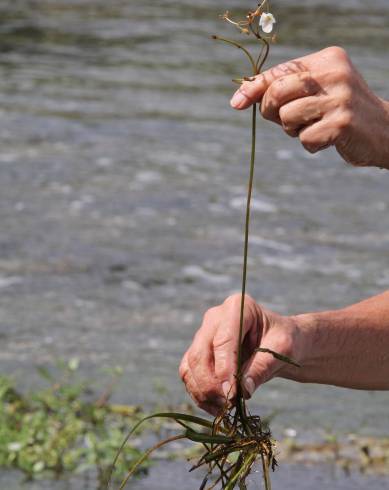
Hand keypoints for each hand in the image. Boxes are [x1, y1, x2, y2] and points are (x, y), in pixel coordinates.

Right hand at [179, 294, 300, 414]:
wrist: (279, 343)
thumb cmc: (284, 341)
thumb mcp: (282, 350)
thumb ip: (262, 367)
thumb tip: (243, 391)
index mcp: (237, 307)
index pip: (222, 341)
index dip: (224, 369)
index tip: (232, 394)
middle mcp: (214, 318)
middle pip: (200, 354)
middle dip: (211, 384)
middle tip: (230, 404)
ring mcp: (203, 335)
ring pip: (190, 367)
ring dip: (203, 392)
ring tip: (225, 408)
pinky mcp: (198, 353)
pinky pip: (189, 375)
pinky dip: (199, 394)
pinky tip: (217, 407)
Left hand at [230, 46, 388, 168]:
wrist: (384, 131)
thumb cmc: (338, 112)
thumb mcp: (314, 93)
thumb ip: (283, 92)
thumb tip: (239, 99)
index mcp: (326, 60)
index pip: (280, 72)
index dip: (253, 88)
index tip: (236, 103)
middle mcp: (334, 73)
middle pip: (277, 93)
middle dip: (273, 112)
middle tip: (290, 120)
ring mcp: (340, 98)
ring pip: (288, 118)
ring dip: (294, 130)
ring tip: (315, 127)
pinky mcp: (342, 123)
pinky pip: (304, 139)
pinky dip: (310, 145)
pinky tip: (327, 139)